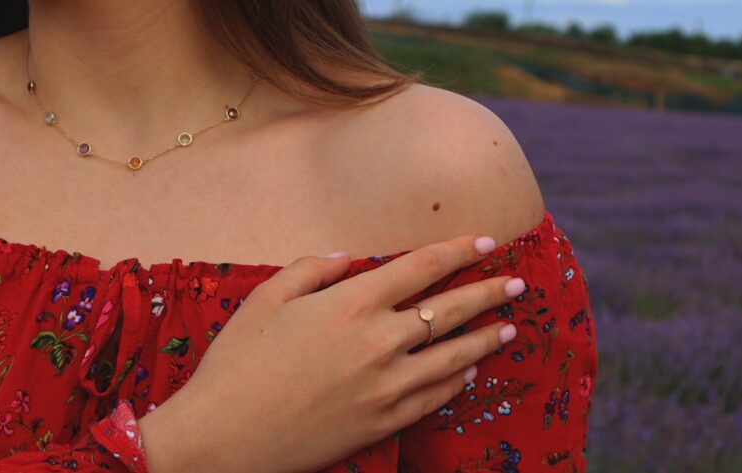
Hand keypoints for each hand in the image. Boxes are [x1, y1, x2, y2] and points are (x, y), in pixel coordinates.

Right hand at [137, 234, 522, 472]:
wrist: (223, 438)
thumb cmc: (237, 362)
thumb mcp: (266, 298)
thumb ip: (312, 269)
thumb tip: (349, 258)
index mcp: (351, 303)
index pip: (422, 267)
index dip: (458, 251)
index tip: (486, 242)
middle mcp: (379, 341)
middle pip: (449, 310)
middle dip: (489, 292)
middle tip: (518, 284)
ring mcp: (386, 386)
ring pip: (453, 356)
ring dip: (485, 339)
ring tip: (508, 328)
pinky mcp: (383, 422)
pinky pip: (434, 398)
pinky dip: (456, 382)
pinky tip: (469, 373)